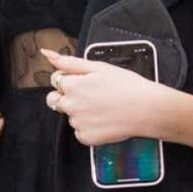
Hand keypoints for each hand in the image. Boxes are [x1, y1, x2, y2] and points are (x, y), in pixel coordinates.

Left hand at [41, 47, 167, 147]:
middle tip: (89, 96)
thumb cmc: (126, 85)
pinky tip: (104, 120)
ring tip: (103, 108)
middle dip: (65, 97)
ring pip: (70, 116)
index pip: (56, 80)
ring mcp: (77, 123)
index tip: (86, 82)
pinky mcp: (86, 138)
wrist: (146, 109)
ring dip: (80, 112)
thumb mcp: (98, 67)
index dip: (70, 79)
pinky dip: (89, 128)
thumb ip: (69, 62)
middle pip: (54, 100)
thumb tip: (46, 54)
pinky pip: (80, 132)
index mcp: (72, 85)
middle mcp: (70, 105)